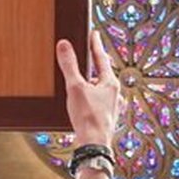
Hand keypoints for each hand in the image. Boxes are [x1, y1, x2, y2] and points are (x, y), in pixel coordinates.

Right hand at [59, 30, 121, 148]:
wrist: (94, 144)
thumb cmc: (88, 117)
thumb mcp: (75, 87)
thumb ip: (69, 65)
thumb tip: (64, 45)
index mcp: (110, 83)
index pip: (101, 57)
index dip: (95, 44)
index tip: (94, 33)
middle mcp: (115, 93)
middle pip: (102, 73)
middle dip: (92, 65)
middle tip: (86, 56)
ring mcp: (112, 106)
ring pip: (100, 89)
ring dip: (90, 84)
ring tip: (80, 83)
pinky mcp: (106, 117)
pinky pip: (97, 102)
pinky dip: (90, 98)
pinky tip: (83, 104)